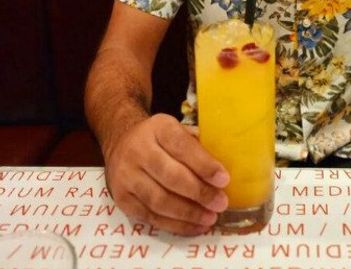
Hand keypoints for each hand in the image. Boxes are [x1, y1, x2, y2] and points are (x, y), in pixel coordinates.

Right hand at [102, 114, 230, 234]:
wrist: (121, 141)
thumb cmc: (161, 138)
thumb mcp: (179, 129)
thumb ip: (199, 145)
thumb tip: (225, 169)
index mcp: (159, 129)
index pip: (183, 147)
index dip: (204, 165)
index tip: (224, 180)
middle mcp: (138, 151)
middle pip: (171, 176)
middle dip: (199, 193)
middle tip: (221, 203)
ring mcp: (125, 176)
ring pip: (158, 200)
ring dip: (188, 213)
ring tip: (210, 218)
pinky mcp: (120, 198)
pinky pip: (148, 216)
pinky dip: (173, 224)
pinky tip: (194, 226)